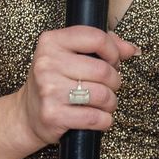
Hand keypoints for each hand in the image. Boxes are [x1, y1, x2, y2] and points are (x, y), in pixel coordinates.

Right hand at [13, 26, 139, 151]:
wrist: (27, 114)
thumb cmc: (53, 82)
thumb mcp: (69, 55)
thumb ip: (100, 46)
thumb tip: (131, 49)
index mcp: (51, 42)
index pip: (97, 38)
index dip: (114, 51)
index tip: (113, 61)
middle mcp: (47, 63)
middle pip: (104, 70)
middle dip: (115, 82)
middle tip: (108, 86)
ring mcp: (48, 90)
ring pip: (103, 95)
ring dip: (111, 103)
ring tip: (103, 103)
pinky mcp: (53, 115)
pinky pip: (96, 118)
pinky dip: (104, 120)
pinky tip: (98, 117)